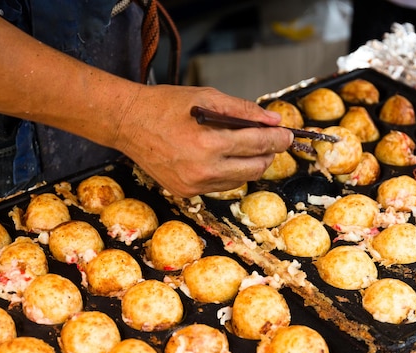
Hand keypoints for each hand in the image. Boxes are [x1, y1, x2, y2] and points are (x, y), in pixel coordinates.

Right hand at [114, 85, 293, 197]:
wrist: (128, 123)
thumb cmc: (165, 106)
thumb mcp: (207, 97)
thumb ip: (244, 110)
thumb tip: (274, 120)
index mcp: (207, 143)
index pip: (257, 144)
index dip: (278, 139)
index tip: (288, 135)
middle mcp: (202, 170)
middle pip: (255, 168)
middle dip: (268, 153)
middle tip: (271, 140)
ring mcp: (194, 185)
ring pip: (241, 180)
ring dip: (250, 163)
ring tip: (244, 145)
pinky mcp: (187, 192)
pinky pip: (222, 185)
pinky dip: (230, 172)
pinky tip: (223, 156)